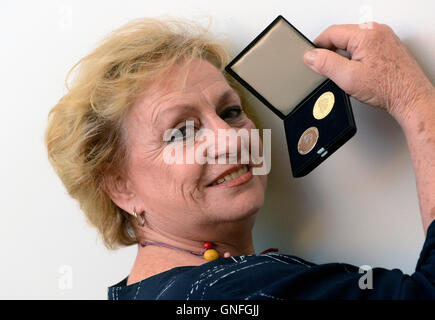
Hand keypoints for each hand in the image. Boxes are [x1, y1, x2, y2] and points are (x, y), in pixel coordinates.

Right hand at [303, 22, 433, 122]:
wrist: (410, 98)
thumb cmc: (388, 88)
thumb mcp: (348, 77)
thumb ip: (325, 64)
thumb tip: (310, 56)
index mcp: (365, 34)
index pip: (331, 33)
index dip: (317, 47)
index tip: (311, 58)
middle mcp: (376, 31)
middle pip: (342, 37)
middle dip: (332, 53)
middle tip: (329, 71)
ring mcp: (384, 38)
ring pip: (353, 43)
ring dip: (345, 57)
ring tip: (348, 74)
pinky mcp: (388, 47)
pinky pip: (364, 48)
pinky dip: (357, 59)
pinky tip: (360, 74)